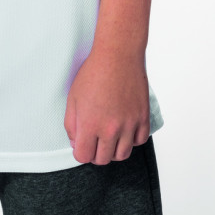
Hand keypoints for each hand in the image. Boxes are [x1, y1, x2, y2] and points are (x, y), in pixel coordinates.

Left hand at [64, 47, 150, 164]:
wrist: (118, 55)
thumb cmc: (93, 73)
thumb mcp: (72, 98)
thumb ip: (71, 125)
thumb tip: (76, 142)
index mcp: (90, 124)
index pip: (83, 157)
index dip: (81, 152)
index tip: (82, 143)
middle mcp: (110, 129)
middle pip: (103, 159)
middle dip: (96, 153)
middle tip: (95, 140)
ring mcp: (129, 124)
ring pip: (122, 155)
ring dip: (114, 150)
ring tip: (110, 137)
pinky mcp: (142, 117)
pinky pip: (139, 141)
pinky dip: (132, 139)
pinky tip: (125, 129)